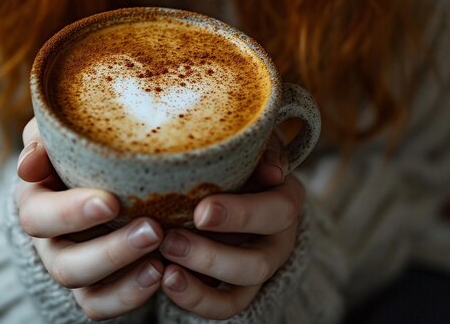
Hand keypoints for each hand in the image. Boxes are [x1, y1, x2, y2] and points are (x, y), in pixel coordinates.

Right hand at [15, 118, 163, 320]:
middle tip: (151, 229)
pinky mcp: (91, 287)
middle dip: (109, 250)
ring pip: (84, 286)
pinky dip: (129, 295)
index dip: (70, 213)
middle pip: (64, 262)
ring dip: (124, 273)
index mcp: (36, 200)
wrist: (99, 177)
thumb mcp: (60, 134)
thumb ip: (45, 136)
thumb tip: (30, 163)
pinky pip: (100, 305)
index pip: (39, 216)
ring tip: (161, 258)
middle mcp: (48, 240)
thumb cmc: (79, 149)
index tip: (110, 202)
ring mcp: (70, 266)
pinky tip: (160, 273)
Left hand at [159, 134, 305, 319]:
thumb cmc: (235, 157)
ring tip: (164, 264)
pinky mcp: (234, 288)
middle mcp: (277, 240)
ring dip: (199, 280)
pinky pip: (221, 306)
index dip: (241, 215)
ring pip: (238, 290)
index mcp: (285, 199)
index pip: (277, 211)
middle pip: (258, 263)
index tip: (201, 211)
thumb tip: (271, 170)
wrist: (222, 182)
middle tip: (171, 240)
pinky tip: (167, 280)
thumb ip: (261, 147)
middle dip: (212, 255)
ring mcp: (257, 268)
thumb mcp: (249, 143)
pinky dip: (194, 299)